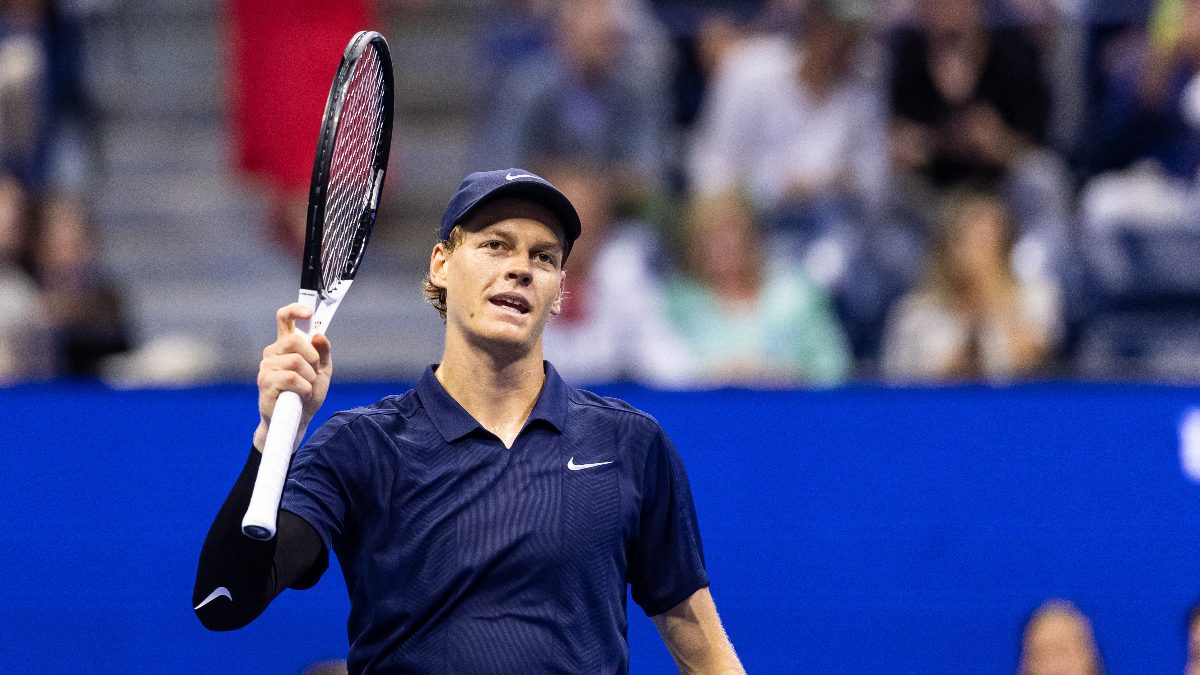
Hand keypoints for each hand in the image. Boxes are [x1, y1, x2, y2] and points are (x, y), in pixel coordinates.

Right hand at [253, 303, 332, 450]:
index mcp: (286, 346)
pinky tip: (302, 395)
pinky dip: (304, 388)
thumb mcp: (322, 371)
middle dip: (312, 357)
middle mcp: (273, 352)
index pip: (284, 319)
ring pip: (297, 361)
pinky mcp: (265, 383)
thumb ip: (322, 352)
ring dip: (310, 377)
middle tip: (314, 372)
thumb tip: (319, 335)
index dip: (295, 310)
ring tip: (306, 388)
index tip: (309, 313)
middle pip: (295, 340)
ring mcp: (266, 367)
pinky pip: (292, 378)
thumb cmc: (307, 395)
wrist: (296, 421)